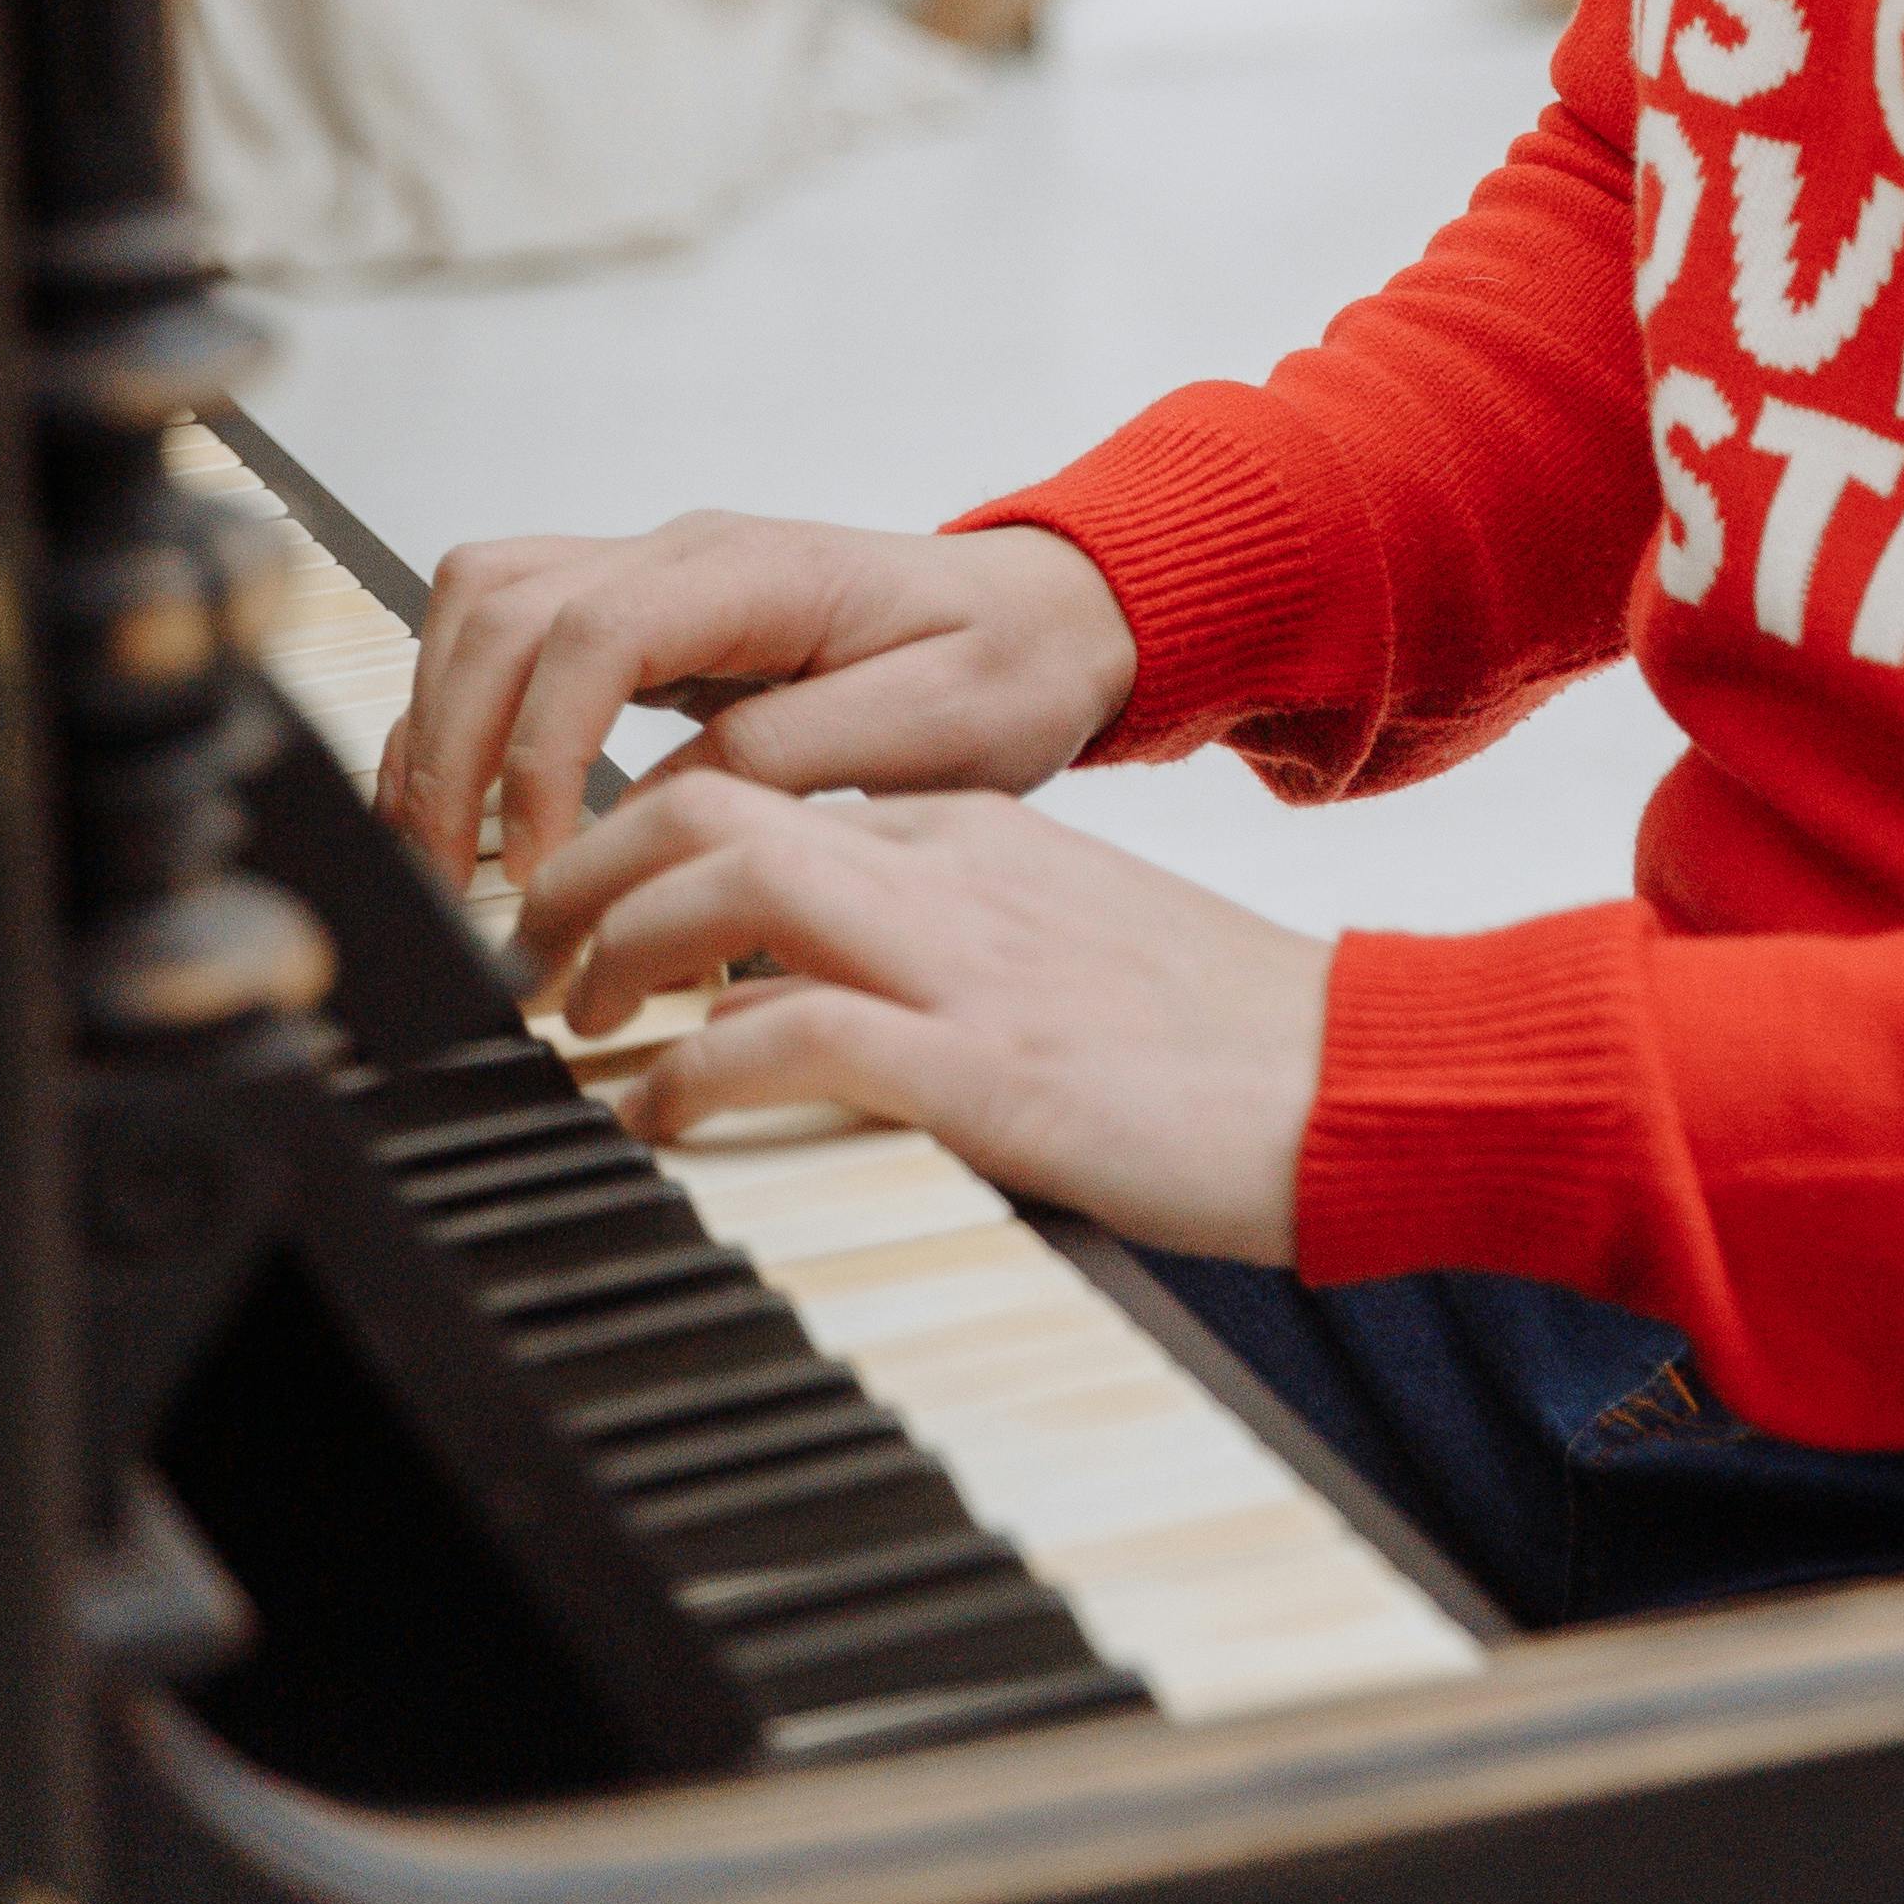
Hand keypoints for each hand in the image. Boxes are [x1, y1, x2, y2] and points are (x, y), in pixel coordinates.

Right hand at [380, 510, 1140, 901]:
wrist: (1054, 617)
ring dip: (442, 724)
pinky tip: (477, 812)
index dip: (540, 755)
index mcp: (757, 570)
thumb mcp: (931, 729)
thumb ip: (787, 757)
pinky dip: (470, 717)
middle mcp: (687, 552)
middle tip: (452, 885)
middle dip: (452, 746)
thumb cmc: (1008, 667)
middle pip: (501, 603)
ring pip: (484, 602)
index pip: (591, 633)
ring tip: (442, 857)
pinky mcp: (648, 619)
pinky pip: (515, 635)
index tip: (542, 871)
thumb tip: (649, 810)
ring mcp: (659, 575)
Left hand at [517, 772, 1329, 1261]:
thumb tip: (812, 1003)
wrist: (1367, 1073)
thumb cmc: (1228, 1041)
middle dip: (587, 870)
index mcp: (977, 834)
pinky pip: (790, 1035)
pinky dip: (693, 1069)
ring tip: (574, 1027)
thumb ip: (954, 944)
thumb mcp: (1073, 948)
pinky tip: (660, 1114)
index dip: (640, 849)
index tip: (585, 920)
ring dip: (612, 952)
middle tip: (536, 960)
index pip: (761, 790)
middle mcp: (955, 869)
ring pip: (724, 882)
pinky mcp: (988, 1069)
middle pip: (709, 799)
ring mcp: (967, 961)